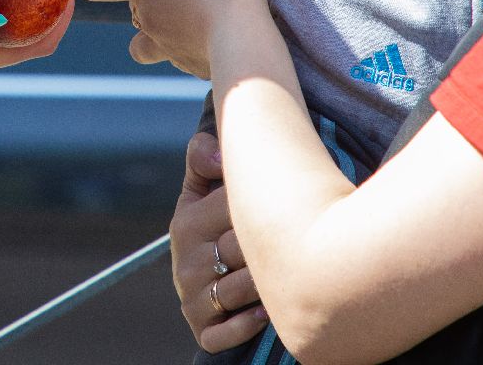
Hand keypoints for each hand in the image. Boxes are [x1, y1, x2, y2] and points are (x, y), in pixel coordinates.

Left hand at [76, 0, 266, 79]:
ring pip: (143, 42)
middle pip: (127, 7)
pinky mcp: (186, 66)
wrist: (246, 45)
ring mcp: (163, 46)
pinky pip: (174, 56)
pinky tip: (207, 38)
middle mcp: (144, 16)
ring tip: (180, 17)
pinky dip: (181, 47)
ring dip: (153, 30)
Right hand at [170, 131, 266, 352]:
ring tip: (288, 276)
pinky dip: (248, 324)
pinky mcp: (201, 328)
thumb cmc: (210, 227)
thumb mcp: (199, 191)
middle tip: (298, 242)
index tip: (284, 205)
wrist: (198, 280)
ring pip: (243, 290)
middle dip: (272, 247)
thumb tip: (218, 151)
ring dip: (268, 285)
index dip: (264, 206)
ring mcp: (192, 297)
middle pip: (244, 251)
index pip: (234, 209)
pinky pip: (227, 331)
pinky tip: (266, 313)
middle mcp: (185, 261)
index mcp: (186, 222)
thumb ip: (201, 159)